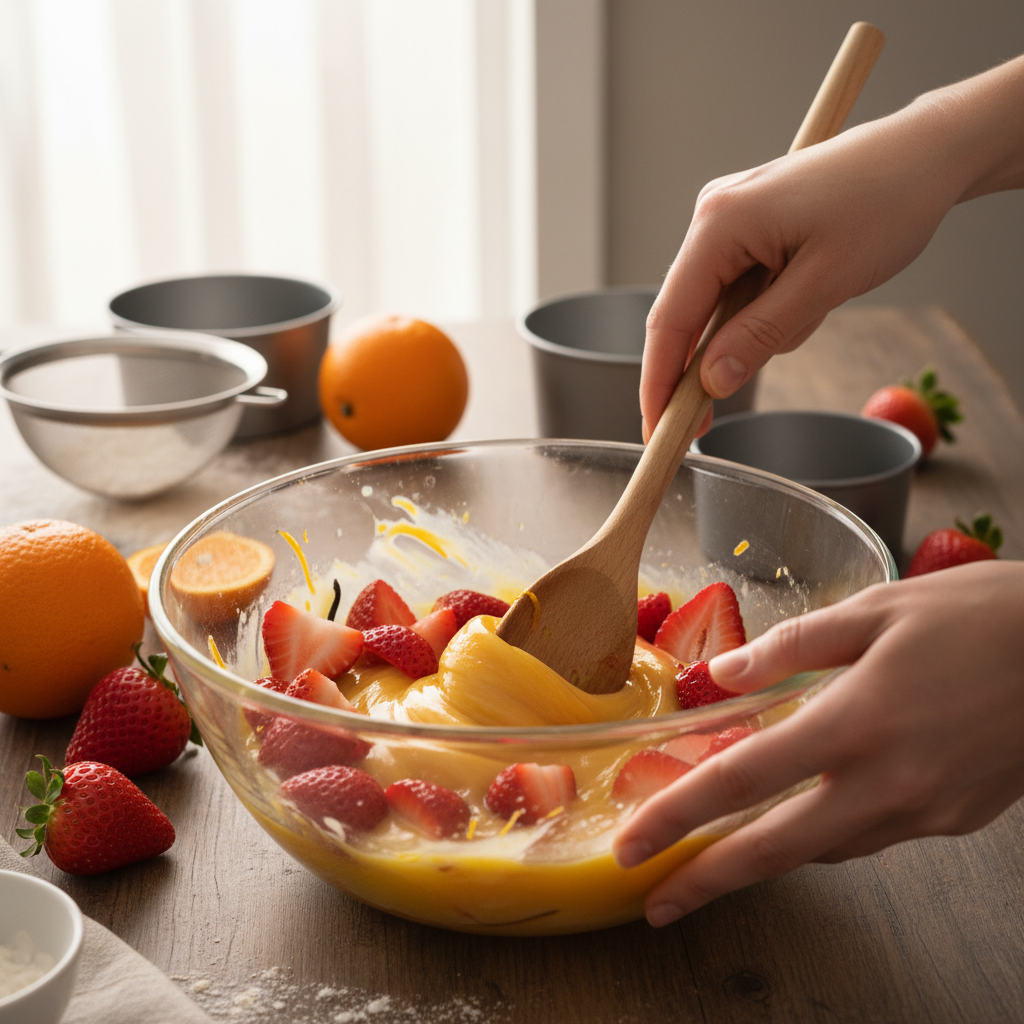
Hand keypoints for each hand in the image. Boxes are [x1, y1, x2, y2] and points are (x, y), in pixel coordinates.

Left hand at [613, 560, 1023, 925]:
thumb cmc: (977, 616)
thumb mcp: (876, 608)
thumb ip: (791, 644)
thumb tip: (725, 674)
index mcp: (856, 721)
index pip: (744, 780)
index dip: (680, 817)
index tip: (635, 846)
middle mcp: (888, 781)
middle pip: (777, 848)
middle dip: (709, 880)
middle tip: (658, 902)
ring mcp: (927, 810)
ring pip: (826, 848)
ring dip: (768, 857)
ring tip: (722, 855)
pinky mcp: (956, 819)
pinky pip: (872, 836)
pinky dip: (829, 831)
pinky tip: (810, 811)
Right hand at [640, 54, 1023, 440]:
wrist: (929, 152)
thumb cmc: (887, 202)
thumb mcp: (824, 283)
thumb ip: (760, 335)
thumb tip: (712, 382)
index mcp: (719, 223)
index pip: (669, 319)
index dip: (658, 382)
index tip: (655, 431)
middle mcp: (712, 216)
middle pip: (684, 314)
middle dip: (702, 366)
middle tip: (707, 423)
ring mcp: (729, 218)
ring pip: (718, 306)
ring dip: (758, 328)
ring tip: (818, 304)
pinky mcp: (750, 226)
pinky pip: (741, 288)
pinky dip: (769, 308)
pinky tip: (812, 292)